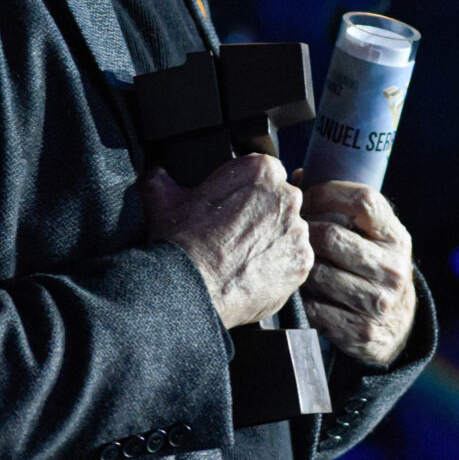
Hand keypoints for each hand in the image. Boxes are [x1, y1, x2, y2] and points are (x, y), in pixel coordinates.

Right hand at [143, 155, 312, 330]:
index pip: (265, 173)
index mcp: (259, 171)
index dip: (248, 193)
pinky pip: (294, 261)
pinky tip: (254, 273)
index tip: (235, 209)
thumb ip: (163, 179)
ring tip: (243, 258)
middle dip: (263, 216)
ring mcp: (297, 231)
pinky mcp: (301, 262)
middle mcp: (286, 196)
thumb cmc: (181, 243)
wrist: (193, 289)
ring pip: (289, 232)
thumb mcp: (161, 199)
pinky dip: (279, 267)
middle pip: (281, 202)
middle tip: (237, 236)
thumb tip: (157, 176)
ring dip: (272, 242)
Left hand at [297, 179, 416, 366]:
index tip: (306, 195)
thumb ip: (346, 210)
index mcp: (397, 239)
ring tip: (292, 261)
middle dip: (304, 231)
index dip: (327, 193)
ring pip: (319, 273)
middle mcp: (393, 269)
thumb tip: (298, 177)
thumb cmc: (374, 270)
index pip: (364, 201)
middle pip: (332, 236)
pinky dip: (301, 299)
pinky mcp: (361, 331)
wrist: (399, 328)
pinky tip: (300, 292)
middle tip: (290, 231)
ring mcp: (379, 302)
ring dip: (300, 266)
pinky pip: (314, 308)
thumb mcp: (374, 239)